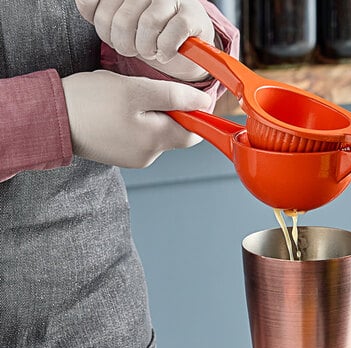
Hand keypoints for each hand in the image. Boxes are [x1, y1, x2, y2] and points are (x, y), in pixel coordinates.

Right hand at [62, 70, 209, 167]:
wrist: (50, 119)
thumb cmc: (90, 103)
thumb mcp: (136, 90)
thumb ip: (174, 97)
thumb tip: (204, 103)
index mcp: (156, 141)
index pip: (194, 134)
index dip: (198, 114)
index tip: (188, 96)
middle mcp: (149, 156)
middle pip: (175, 132)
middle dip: (168, 110)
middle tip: (144, 92)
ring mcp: (134, 158)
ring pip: (155, 132)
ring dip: (148, 114)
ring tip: (123, 101)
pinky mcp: (120, 154)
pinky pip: (138, 135)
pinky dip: (134, 120)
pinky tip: (114, 111)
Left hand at [75, 0, 215, 80]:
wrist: (188, 40)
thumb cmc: (150, 29)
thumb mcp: (119, 16)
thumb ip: (98, 9)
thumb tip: (85, 3)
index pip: (98, 6)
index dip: (103, 28)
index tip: (114, 35)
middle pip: (121, 19)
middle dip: (124, 44)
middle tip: (132, 48)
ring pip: (146, 26)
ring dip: (145, 49)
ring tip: (149, 51)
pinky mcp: (190, 16)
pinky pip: (168, 38)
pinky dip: (164, 52)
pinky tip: (164, 54)